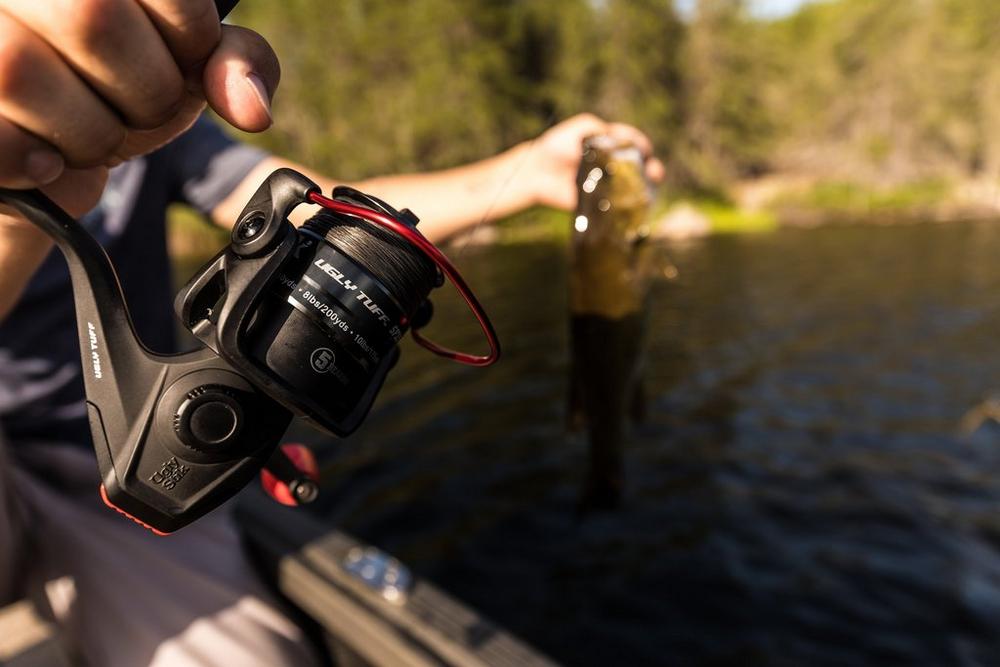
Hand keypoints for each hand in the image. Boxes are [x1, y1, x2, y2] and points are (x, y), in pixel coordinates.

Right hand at [0, 0, 278, 215]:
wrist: (38, 159)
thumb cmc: (112, 93)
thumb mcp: (181, 66)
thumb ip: (233, 63)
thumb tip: (252, 108)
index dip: (189, 33)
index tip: (181, 60)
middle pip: (92, 16)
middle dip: (145, 90)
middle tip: (137, 108)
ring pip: (22, 70)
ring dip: (90, 131)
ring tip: (89, 134)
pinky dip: (36, 161)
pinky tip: (47, 159)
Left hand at [524, 113, 665, 210]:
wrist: (537, 172)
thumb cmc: (557, 146)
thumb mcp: (579, 129)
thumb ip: (597, 129)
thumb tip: (615, 137)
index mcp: (611, 144)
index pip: (633, 143)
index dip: (641, 144)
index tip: (643, 149)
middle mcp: (614, 165)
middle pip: (641, 167)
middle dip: (651, 167)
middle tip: (653, 171)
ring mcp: (609, 185)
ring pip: (635, 187)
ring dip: (647, 187)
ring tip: (650, 186)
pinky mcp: (602, 203)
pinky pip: (621, 206)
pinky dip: (632, 206)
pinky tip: (638, 205)